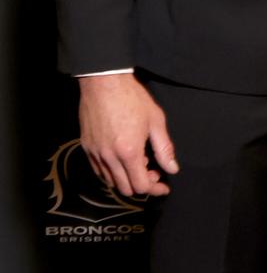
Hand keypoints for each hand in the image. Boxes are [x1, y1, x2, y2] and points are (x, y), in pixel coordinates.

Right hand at [79, 73, 178, 196]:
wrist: (104, 83)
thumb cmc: (132, 98)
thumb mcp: (155, 120)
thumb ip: (164, 148)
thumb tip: (172, 169)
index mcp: (129, 152)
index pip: (141, 185)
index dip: (155, 188)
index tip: (164, 186)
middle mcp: (110, 158)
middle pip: (125, 189)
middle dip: (142, 185)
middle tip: (153, 171)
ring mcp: (96, 154)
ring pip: (111, 182)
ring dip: (127, 179)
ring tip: (138, 161)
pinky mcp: (87, 148)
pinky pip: (99, 171)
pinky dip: (112, 172)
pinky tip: (122, 159)